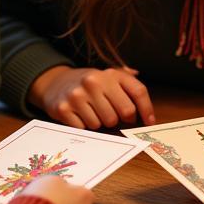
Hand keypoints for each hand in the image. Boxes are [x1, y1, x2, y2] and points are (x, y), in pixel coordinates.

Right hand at [28, 65, 154, 129]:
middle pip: (123, 113)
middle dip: (119, 119)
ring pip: (103, 124)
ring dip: (100, 123)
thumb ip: (128, 81)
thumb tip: (142, 87)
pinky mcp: (64, 108)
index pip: (138, 91)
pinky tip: (80, 116)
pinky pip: (85, 129)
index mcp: (110, 74)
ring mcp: (78, 95)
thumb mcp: (108, 76)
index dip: (147, 109)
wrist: (55, 83)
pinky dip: (84, 127)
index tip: (149, 122)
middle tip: (111, 115)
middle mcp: (94, 81)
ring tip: (91, 112)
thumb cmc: (88, 84)